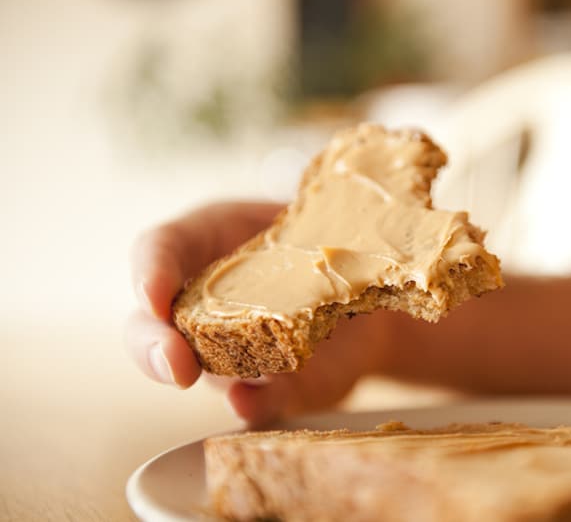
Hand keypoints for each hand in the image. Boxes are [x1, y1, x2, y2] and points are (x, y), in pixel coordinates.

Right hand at [126, 201, 390, 426]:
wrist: (369, 284)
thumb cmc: (322, 237)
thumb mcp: (311, 218)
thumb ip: (305, 226)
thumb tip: (320, 225)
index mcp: (208, 241)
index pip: (159, 251)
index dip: (149, 273)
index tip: (154, 296)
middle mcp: (207, 302)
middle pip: (153, 327)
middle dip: (155, 348)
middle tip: (175, 364)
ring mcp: (233, 349)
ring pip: (200, 369)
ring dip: (208, 378)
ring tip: (225, 382)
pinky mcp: (272, 383)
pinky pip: (255, 398)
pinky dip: (252, 403)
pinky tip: (247, 402)